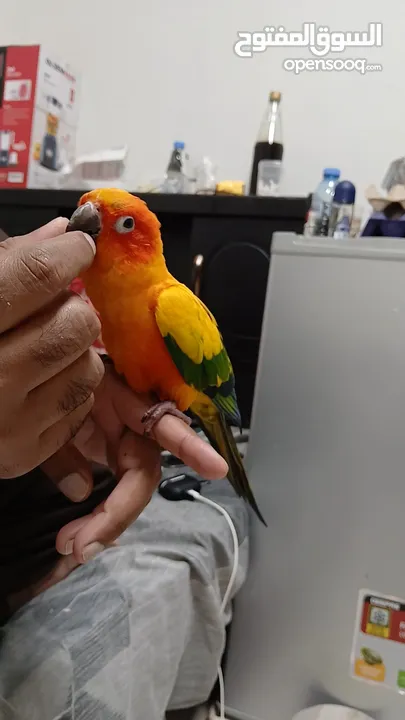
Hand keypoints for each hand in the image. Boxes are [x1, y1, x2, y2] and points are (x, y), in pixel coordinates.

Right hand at [0, 218, 104, 494]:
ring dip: (77, 350)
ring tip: (44, 348)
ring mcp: (6, 422)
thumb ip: (8, 263)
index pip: (36, 274)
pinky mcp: (22, 454)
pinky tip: (38, 383)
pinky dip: (70, 388)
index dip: (69, 252)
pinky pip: (80, 407)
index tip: (79, 246)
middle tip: (57, 307)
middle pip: (74, 323)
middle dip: (75, 308)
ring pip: (88, 368)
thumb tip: (64, 233)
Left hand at [55, 367, 227, 563]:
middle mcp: (131, 421)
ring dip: (105, 522)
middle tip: (80, 549)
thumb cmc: (47, 382)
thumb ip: (61, 448)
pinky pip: (116, 486)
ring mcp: (122, 438)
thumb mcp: (46, 411)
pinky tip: (78, 537)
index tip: (217, 469)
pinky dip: (101, 515)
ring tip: (69, 545)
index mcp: (122, 395)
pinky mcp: (110, 449)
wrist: (40, 373)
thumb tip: (83, 493)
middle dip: (117, 516)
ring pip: (130, 487)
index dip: (190, 446)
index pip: (163, 423)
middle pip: (143, 473)